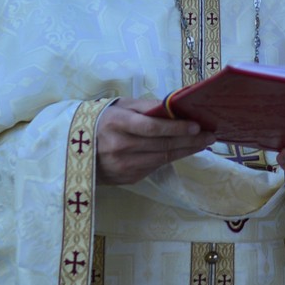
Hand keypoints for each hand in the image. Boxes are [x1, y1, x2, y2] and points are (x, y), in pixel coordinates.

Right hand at [94, 99, 215, 186]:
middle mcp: (119, 147)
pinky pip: (154, 167)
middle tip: (210, 136)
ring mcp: (123, 166)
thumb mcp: (119, 106)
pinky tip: (183, 151)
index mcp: (116, 124)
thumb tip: (174, 106)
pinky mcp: (127, 178)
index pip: (152, 128)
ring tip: (203, 143)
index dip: (176, 128)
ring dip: (186, 151)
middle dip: (190, 141)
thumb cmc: (103, 120)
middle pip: (162, 145)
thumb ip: (146, 106)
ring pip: (162, 159)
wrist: (74, 148)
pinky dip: (171, 159)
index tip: (197, 126)